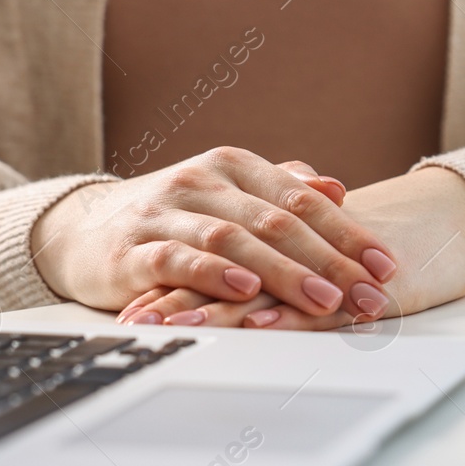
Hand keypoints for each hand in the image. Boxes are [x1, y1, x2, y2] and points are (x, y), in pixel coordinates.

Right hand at [115, 166, 464, 329]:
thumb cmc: (170, 217)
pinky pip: (178, 258)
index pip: (303, 199)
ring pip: (235, 239)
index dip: (349, 233)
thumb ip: (280, 189)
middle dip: (331, 261)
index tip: (386, 266)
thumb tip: (337, 188)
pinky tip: (244, 290)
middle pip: (278, 221)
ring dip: (285, 272)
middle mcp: (202, 182)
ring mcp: (165, 213)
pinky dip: (213, 274)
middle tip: (369, 293)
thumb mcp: (228, 196)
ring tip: (324, 298)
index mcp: (234, 167)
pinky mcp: (131, 249)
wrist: (78, 230)